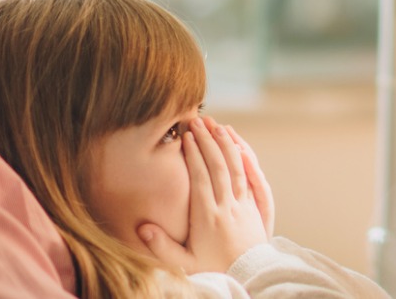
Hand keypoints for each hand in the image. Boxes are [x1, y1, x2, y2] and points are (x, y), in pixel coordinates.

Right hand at [138, 117, 268, 273]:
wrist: (249, 275)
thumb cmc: (214, 268)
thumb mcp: (184, 262)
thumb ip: (162, 246)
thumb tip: (142, 228)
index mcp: (207, 217)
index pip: (201, 178)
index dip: (194, 155)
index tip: (186, 136)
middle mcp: (226, 207)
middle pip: (218, 167)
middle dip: (207, 141)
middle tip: (197, 121)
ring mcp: (242, 204)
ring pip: (235, 168)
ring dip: (226, 144)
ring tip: (216, 125)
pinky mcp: (253, 205)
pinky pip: (249, 177)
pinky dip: (243, 158)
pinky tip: (238, 145)